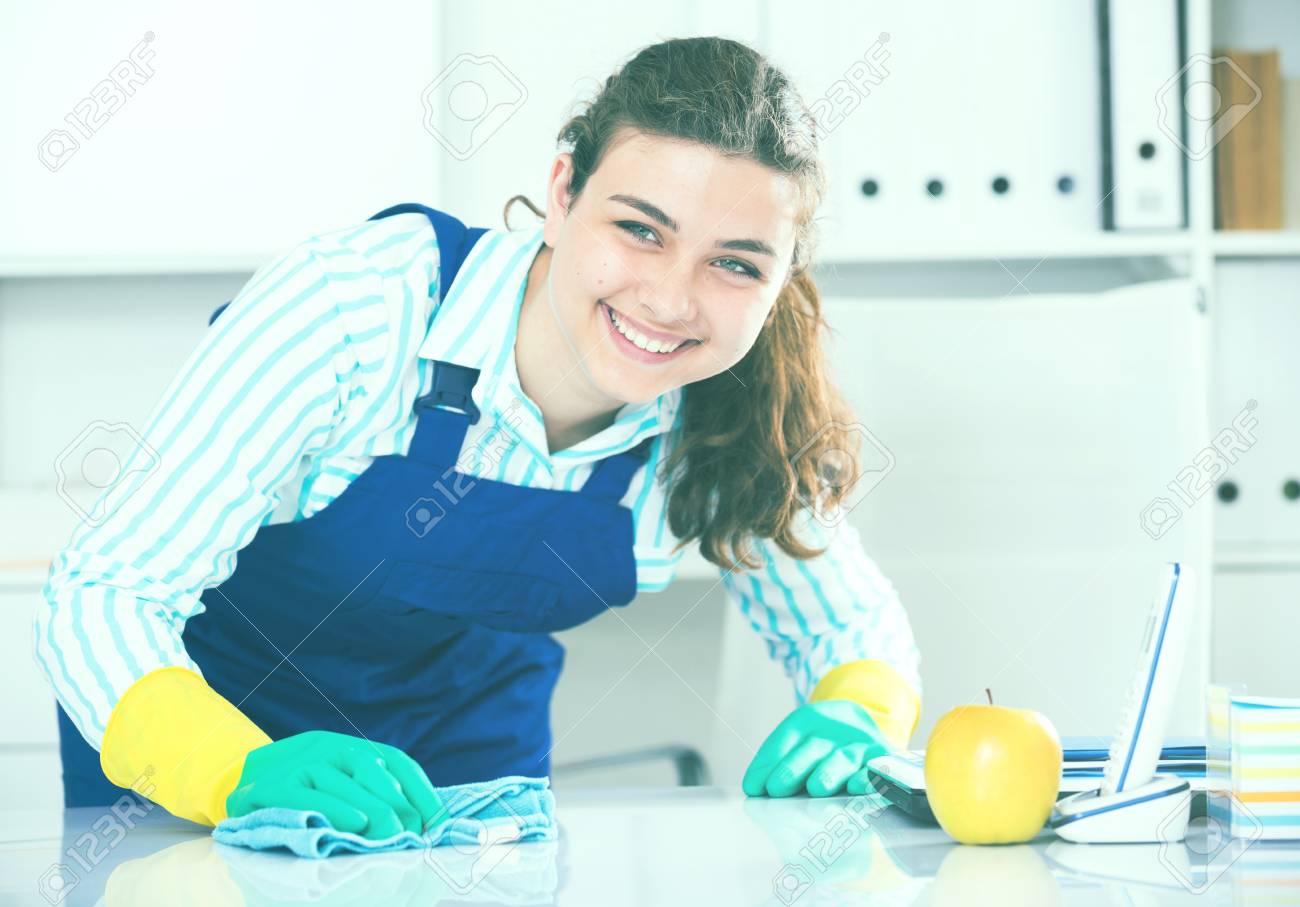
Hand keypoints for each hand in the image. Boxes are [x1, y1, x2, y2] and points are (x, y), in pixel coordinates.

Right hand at [225, 730, 444, 839]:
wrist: (239, 782)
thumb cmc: (302, 794)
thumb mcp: (341, 787)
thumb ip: (376, 800)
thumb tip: (422, 829)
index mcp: (352, 748)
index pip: (399, 763)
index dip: (423, 792)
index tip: (439, 825)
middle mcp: (329, 747)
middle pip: (375, 773)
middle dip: (399, 808)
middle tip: (412, 839)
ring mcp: (299, 762)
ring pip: (344, 782)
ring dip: (373, 810)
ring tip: (391, 837)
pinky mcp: (270, 785)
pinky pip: (306, 795)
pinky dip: (333, 809)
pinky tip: (354, 825)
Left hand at [743, 700, 893, 797]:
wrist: (865, 726)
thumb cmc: (823, 746)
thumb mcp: (800, 743)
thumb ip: (777, 762)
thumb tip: (753, 787)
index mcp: (809, 720)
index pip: (785, 738)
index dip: (768, 762)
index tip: (753, 786)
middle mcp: (835, 730)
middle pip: (812, 748)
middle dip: (793, 769)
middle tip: (776, 788)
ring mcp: (861, 744)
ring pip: (843, 757)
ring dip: (829, 772)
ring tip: (815, 788)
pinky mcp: (884, 760)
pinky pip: (876, 769)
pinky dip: (868, 778)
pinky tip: (857, 786)